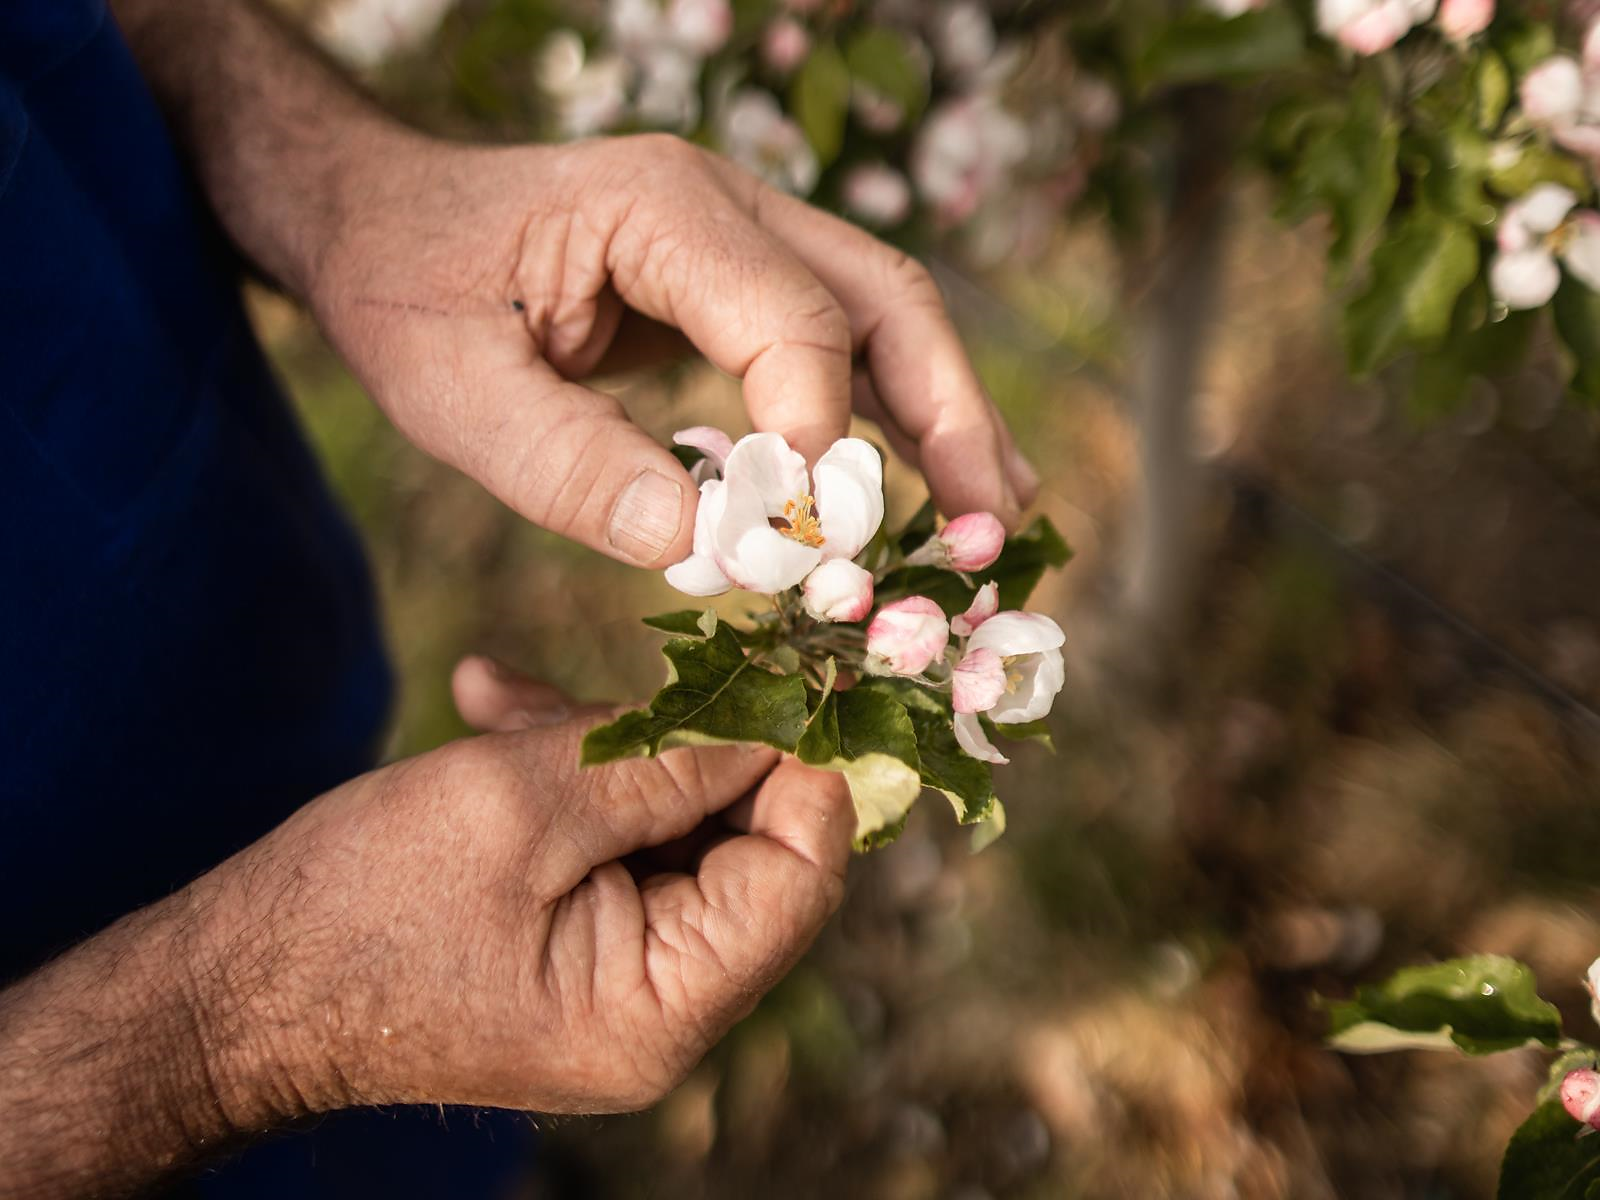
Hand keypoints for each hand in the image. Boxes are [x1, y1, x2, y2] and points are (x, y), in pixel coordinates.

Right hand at [191, 657, 850, 1121]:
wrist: (233, 985)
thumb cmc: (357, 905)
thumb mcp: (520, 804)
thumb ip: (661, 757)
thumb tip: (777, 713)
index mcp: (661, 1006)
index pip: (799, 873)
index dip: (797, 763)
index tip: (766, 668)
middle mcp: (663, 1008)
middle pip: (746, 845)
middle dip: (683, 740)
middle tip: (623, 675)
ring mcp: (623, 977)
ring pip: (675, 825)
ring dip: (608, 745)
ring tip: (507, 704)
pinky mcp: (582, 941)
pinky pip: (618, 840)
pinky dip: (573, 775)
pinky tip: (493, 711)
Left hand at [310, 132, 1038, 568]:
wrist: (383, 218)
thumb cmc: (408, 292)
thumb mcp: (454, 393)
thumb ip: (572, 469)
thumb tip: (710, 551)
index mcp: (661, 206)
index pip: (791, 320)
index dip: (816, 441)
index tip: (808, 550)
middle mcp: (728, 207)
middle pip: (885, 301)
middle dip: (950, 419)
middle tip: (992, 529)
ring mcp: (746, 237)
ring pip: (888, 318)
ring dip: (949, 419)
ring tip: (1000, 517)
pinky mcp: (743, 284)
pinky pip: (846, 344)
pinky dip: (897, 417)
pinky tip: (932, 485)